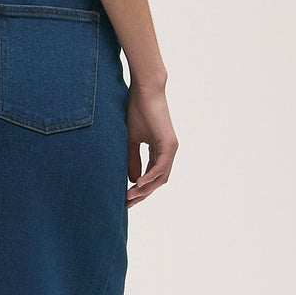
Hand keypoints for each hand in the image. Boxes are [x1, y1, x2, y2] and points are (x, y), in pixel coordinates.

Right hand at [126, 82, 176, 206]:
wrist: (144, 91)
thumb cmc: (136, 110)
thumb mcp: (130, 140)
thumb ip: (132, 159)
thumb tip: (132, 180)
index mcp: (158, 150)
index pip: (151, 176)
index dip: (139, 189)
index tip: (125, 198)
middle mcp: (167, 152)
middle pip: (157, 181)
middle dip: (142, 194)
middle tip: (126, 204)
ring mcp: (170, 148)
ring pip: (160, 177)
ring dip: (145, 189)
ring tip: (129, 197)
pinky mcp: (169, 144)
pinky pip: (161, 167)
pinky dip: (150, 177)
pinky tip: (138, 184)